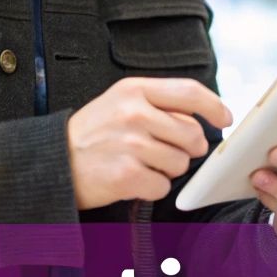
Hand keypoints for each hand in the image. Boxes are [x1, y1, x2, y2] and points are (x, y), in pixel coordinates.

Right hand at [67, 77, 231, 209]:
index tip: (224, 118)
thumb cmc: (92, 134)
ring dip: (166, 169)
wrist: (52, 162)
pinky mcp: (126, 175)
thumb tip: (201, 117)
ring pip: (181, 163)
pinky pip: (163, 186)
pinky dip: (152, 187)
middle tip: (166, 150)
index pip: (190, 91)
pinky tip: (132, 178)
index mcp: (134, 89)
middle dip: (188, 148)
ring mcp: (130, 144)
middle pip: (192, 134)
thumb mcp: (119, 102)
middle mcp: (133, 113)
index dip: (214, 106)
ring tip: (140, 163)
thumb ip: (159, 103)